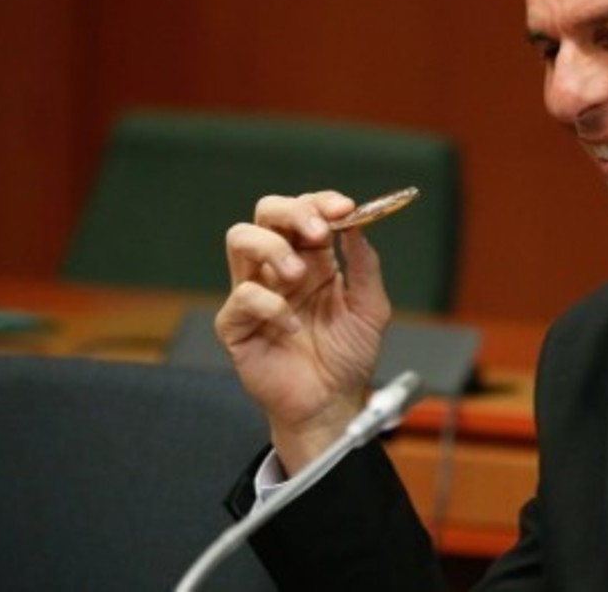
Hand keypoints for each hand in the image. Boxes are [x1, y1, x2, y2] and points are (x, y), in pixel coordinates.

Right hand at [215, 191, 390, 472]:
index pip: (306, 212)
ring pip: (240, 240)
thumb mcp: (371, 307)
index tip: (345, 208)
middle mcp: (280, 269)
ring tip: (299, 275)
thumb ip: (365, 265)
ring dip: (273, 247)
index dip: (320, 202)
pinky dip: (270, 305)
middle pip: (265, 213)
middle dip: (291, 212)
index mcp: (313, 259)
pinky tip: (294, 327)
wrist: (333, 404)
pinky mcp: (236, 324)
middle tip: (318, 231)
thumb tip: (358, 223)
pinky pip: (241, 297)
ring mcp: (255, 293)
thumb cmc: (349, 356)